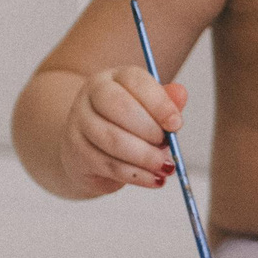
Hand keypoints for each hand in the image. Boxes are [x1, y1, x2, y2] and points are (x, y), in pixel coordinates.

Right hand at [58, 67, 186, 195]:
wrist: (89, 149)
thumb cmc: (126, 126)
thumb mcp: (148, 111)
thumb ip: (166, 102)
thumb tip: (181, 94)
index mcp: (113, 78)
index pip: (135, 81)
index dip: (159, 103)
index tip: (176, 124)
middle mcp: (91, 96)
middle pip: (120, 107)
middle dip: (150, 130)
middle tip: (167, 146)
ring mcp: (79, 123)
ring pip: (114, 140)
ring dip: (145, 157)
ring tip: (165, 167)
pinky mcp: (76, 152)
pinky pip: (109, 165)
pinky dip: (137, 175)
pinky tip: (154, 179)